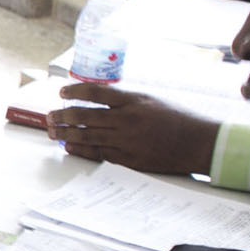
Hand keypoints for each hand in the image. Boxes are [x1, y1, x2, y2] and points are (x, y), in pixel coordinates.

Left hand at [47, 84, 219, 174]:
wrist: (199, 142)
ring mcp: (127, 140)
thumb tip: (96, 100)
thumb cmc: (178, 119)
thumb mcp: (151, 100)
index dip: (75, 91)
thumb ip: (125, 100)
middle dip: (62, 116)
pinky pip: (98, 153)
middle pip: (85, 116)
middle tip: (50, 115)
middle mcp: (128, 119)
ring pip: (88, 136)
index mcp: (134, 100)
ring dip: (65, 133)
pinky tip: (69, 146)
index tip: (61, 92)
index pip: (96, 91)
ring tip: (51, 131)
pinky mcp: (129, 159)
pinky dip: (81, 149)